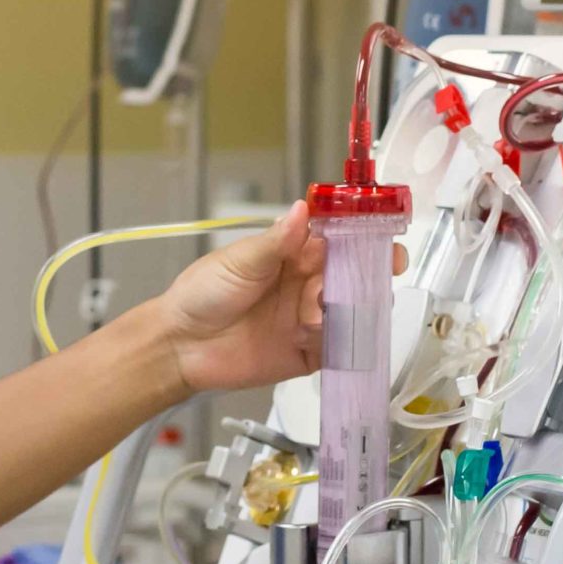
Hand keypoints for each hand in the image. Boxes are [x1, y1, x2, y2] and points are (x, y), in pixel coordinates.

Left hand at [150, 204, 405, 396]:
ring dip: (346, 312)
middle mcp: (306, 286)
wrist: (180, 346)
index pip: (338, 242)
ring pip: (349, 314)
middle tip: (372, 278)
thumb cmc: (202, 294)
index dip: (363, 239)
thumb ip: (276, 242)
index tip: (382, 240)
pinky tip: (320, 338)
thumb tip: (302, 209)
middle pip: (352, 278)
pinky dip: (339, 345)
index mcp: (293, 255)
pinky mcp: (307, 354)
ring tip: (318, 314)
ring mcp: (308, 320)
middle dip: (367, 278)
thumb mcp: (239, 261)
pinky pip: (337, 350)